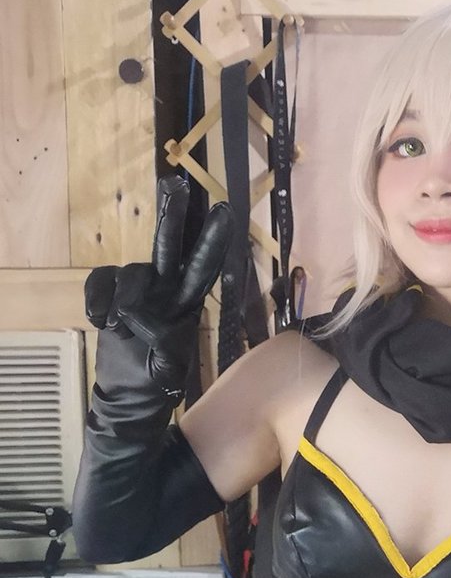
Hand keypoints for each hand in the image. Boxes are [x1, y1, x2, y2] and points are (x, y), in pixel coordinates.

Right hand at [85, 177, 233, 397]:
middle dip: (173, 216)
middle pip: (169, 246)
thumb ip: (161, 346)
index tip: (225, 211)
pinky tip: (98, 321)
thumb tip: (140, 319)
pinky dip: (97, 298)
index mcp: (187, 303)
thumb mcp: (168, 370)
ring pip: (130, 272)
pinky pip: (101, 279)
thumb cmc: (155, 382)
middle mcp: (165, 288)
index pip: (202, 267)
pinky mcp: (110, 293)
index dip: (212, 241)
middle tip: (176, 183)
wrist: (126, 394)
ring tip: (116, 328)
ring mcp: (138, 289)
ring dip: (123, 299)